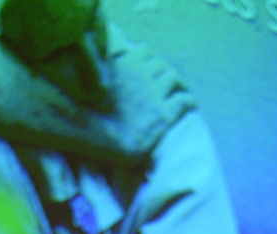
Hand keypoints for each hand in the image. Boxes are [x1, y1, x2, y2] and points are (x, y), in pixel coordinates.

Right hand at [97, 39, 192, 162]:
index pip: (144, 51)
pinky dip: (189, 101)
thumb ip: (100, 69)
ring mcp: (154, 93)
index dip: (149, 59)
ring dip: (179, 83)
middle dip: (165, 71)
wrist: (98, 138)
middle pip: (161, 64)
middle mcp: (141, 73)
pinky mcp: (163, 114)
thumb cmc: (86, 113)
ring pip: (174, 78)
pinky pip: (184, 100)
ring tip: (181, 90)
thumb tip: (102, 65)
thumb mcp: (88, 80)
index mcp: (123, 62)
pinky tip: (190, 105)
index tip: (149, 67)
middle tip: (168, 81)